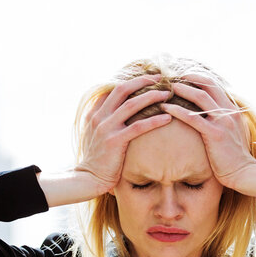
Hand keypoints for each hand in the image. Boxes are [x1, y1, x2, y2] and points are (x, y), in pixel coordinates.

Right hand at [74, 75, 172, 193]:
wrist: (88, 178)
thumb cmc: (95, 158)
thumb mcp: (93, 134)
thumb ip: (102, 119)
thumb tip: (115, 109)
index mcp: (95, 113)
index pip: (112, 89)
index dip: (130, 81)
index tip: (146, 78)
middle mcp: (99, 117)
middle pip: (122, 89)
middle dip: (142, 81)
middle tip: (159, 78)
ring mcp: (106, 128)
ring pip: (131, 104)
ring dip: (151, 96)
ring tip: (166, 93)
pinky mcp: (115, 141)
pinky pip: (138, 127)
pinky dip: (154, 120)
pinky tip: (167, 118)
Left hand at [160, 76, 255, 190]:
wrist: (244, 172)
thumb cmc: (234, 157)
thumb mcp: (232, 133)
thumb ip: (223, 121)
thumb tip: (209, 116)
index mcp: (232, 110)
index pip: (216, 86)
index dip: (199, 78)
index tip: (185, 76)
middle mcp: (229, 112)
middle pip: (208, 85)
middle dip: (190, 78)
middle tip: (174, 77)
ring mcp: (223, 122)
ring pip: (200, 97)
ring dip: (183, 89)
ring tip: (168, 87)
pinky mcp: (215, 134)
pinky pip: (193, 118)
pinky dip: (178, 110)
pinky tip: (166, 108)